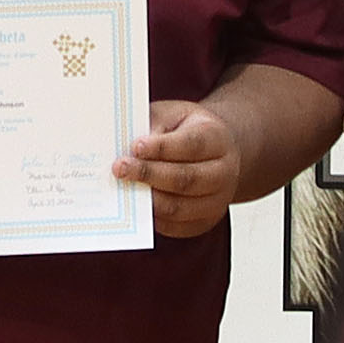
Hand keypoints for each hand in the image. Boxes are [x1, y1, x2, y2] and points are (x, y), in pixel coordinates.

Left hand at [116, 100, 247, 238]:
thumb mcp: (173, 116)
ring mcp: (217, 201)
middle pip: (186, 179)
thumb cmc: (186, 130)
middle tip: (119, 169)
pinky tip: (134, 204)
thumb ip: (153, 127)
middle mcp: (224, 172)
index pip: (192, 144)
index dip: (163, 147)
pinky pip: (174, 226)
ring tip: (122, 188)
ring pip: (179, 208)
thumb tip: (126, 147)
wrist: (213, 154)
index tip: (136, 146)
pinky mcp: (204, 222)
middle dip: (149, 175)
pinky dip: (151, 217)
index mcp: (218, 138)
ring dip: (147, 200)